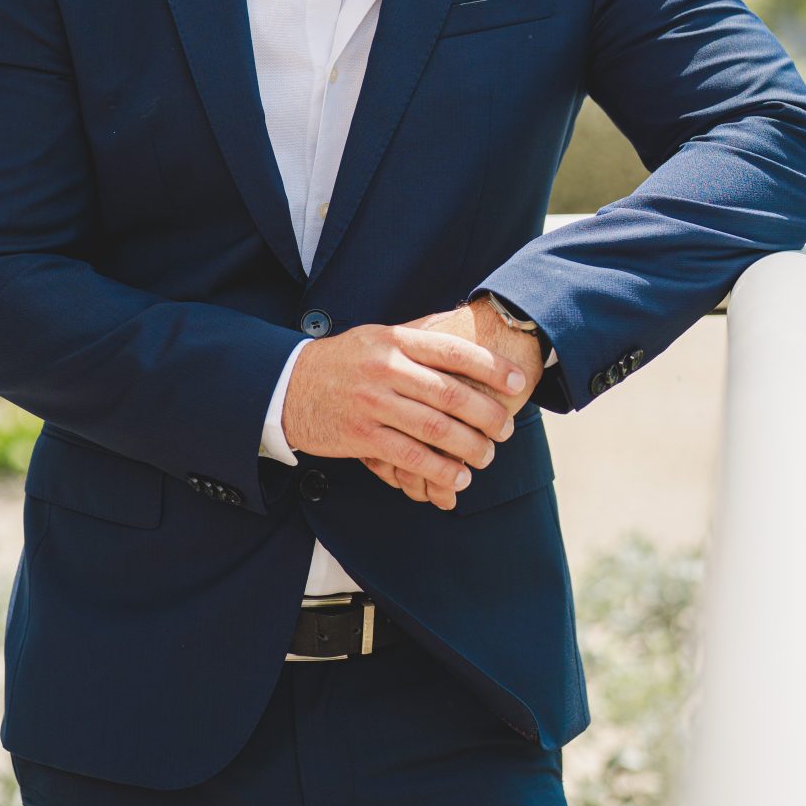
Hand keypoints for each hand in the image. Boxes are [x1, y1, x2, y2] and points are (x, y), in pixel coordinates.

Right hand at [363, 297, 544, 506]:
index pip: (453, 350)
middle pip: (450, 394)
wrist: (287, 386)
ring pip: (435, 429)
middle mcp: (385, 368)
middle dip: (487, 415)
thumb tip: (462, 326)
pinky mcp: (360, 435)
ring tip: (486, 457)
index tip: (518, 382)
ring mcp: (372, 402)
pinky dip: (439, 471)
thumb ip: (416, 337)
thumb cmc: (343, 362)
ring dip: (469, 448)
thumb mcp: (376, 337)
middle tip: (506, 428)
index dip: (492, 367)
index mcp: (394, 340)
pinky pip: (409, 456)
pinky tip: (457, 478)